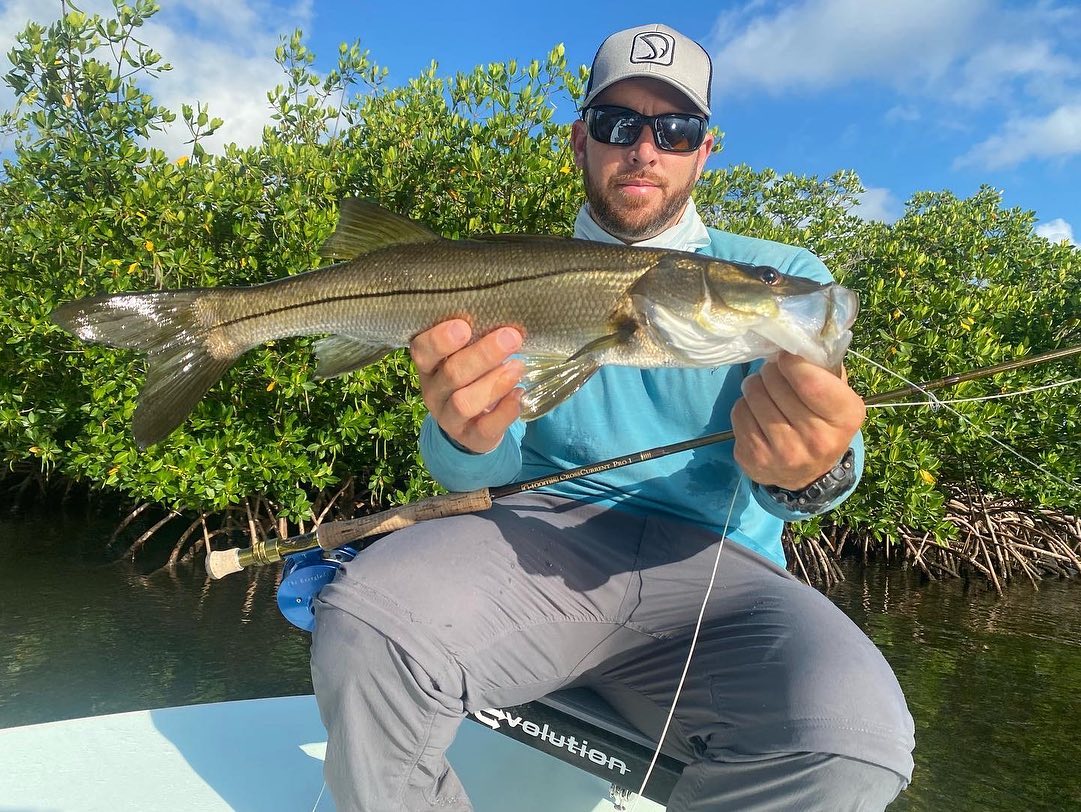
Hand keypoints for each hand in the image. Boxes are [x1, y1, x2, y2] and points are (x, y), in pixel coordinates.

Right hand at [410, 319, 524, 453]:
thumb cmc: (471, 377)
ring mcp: (449, 418)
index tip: (464, 326)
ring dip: (494, 383)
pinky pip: (486, 428)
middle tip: (511, 337)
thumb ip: (476, 339)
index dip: (439, 339)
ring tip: (518, 367)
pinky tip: (520, 394)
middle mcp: (433, 392)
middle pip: (451, 374)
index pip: (422, 350)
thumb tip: (505, 320)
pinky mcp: (471, 438)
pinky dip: (505, 411)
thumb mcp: (465, 357)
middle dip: (483, 355)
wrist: (472, 425)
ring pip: (464, 403)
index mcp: (429, 366)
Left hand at [731, 351, 865, 489]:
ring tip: (764, 391)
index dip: (791, 362)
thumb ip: (825, 367)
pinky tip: (757, 413)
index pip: (810, 380)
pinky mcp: (755, 459)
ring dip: (755, 386)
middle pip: (775, 383)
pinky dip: (744, 406)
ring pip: (753, 395)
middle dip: (770, 370)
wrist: (807, 474)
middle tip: (773, 374)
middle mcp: (817, 439)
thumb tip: (798, 341)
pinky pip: (739, 413)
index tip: (786, 357)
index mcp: (844, 417)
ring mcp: (784, 453)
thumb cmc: (822, 422)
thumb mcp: (838, 396)